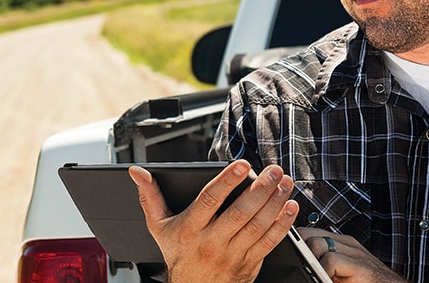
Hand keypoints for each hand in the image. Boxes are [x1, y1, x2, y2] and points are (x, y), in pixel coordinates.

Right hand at [130, 160, 298, 282]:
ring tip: (285, 182)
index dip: (227, 181)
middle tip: (273, 170)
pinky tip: (290, 206)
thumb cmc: (178, 255)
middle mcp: (211, 242)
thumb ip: (150, 197)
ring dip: (275, 202)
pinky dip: (282, 224)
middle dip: (260, 189)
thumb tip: (138, 172)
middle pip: (240, 213)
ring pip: (257, 226)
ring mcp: (232, 254)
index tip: (242, 165)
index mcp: (190, 228)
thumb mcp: (158, 227)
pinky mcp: (249, 263)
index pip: (210, 201)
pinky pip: (269, 242)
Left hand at [298, 227, 406, 282]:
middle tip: (296, 263)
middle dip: (299, 248)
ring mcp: (354, 253)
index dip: (296, 241)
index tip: (286, 251)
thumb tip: (301, 264)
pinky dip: (323, 271)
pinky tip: (327, 279)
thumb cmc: (365, 282)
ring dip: (310, 260)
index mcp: (340, 243)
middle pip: (309, 233)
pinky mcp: (360, 266)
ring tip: (313, 272)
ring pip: (317, 243)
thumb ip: (324, 265)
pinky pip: (331, 260)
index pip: (309, 231)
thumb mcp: (339, 272)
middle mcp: (346, 244)